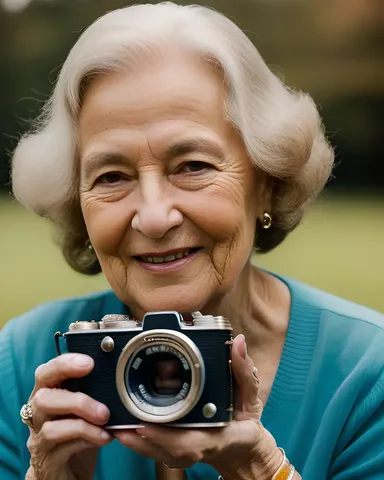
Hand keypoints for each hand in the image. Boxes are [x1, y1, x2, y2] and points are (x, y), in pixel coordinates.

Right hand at [25, 354, 112, 479]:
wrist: (67, 471)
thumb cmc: (78, 431)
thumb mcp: (86, 406)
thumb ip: (94, 390)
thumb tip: (121, 372)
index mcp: (47, 393)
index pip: (45, 373)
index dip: (64, 364)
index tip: (89, 363)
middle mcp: (37, 414)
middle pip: (42, 398)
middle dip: (76, 400)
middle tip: (104, 410)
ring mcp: (39, 438)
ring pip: (50, 427)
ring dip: (83, 424)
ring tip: (106, 423)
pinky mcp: (46, 460)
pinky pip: (62, 449)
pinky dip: (86, 439)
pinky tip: (104, 438)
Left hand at [114, 334, 282, 479]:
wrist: (241, 449)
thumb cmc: (244, 421)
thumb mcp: (250, 396)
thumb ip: (244, 370)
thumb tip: (238, 342)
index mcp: (213, 437)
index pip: (186, 442)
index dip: (162, 436)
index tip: (142, 426)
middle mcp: (194, 449)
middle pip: (161, 448)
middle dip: (137, 435)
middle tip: (116, 421)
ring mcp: (183, 455)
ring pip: (153, 451)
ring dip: (132, 439)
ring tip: (112, 423)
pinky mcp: (174, 454)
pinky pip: (152, 450)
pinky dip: (136, 440)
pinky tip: (121, 428)